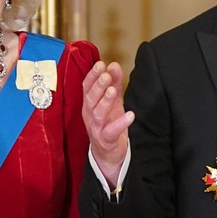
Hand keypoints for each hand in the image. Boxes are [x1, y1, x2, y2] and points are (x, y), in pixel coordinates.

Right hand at [82, 61, 134, 186]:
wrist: (107, 153)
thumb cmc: (108, 123)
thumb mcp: (112, 101)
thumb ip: (114, 82)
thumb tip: (114, 65)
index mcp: (89, 104)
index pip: (86, 87)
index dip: (92, 76)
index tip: (100, 64)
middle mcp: (89, 115)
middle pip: (90, 99)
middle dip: (98, 86)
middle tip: (106, 76)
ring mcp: (96, 128)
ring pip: (98, 114)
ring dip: (105, 101)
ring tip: (114, 91)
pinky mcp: (106, 140)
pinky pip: (111, 131)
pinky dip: (120, 123)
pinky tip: (130, 114)